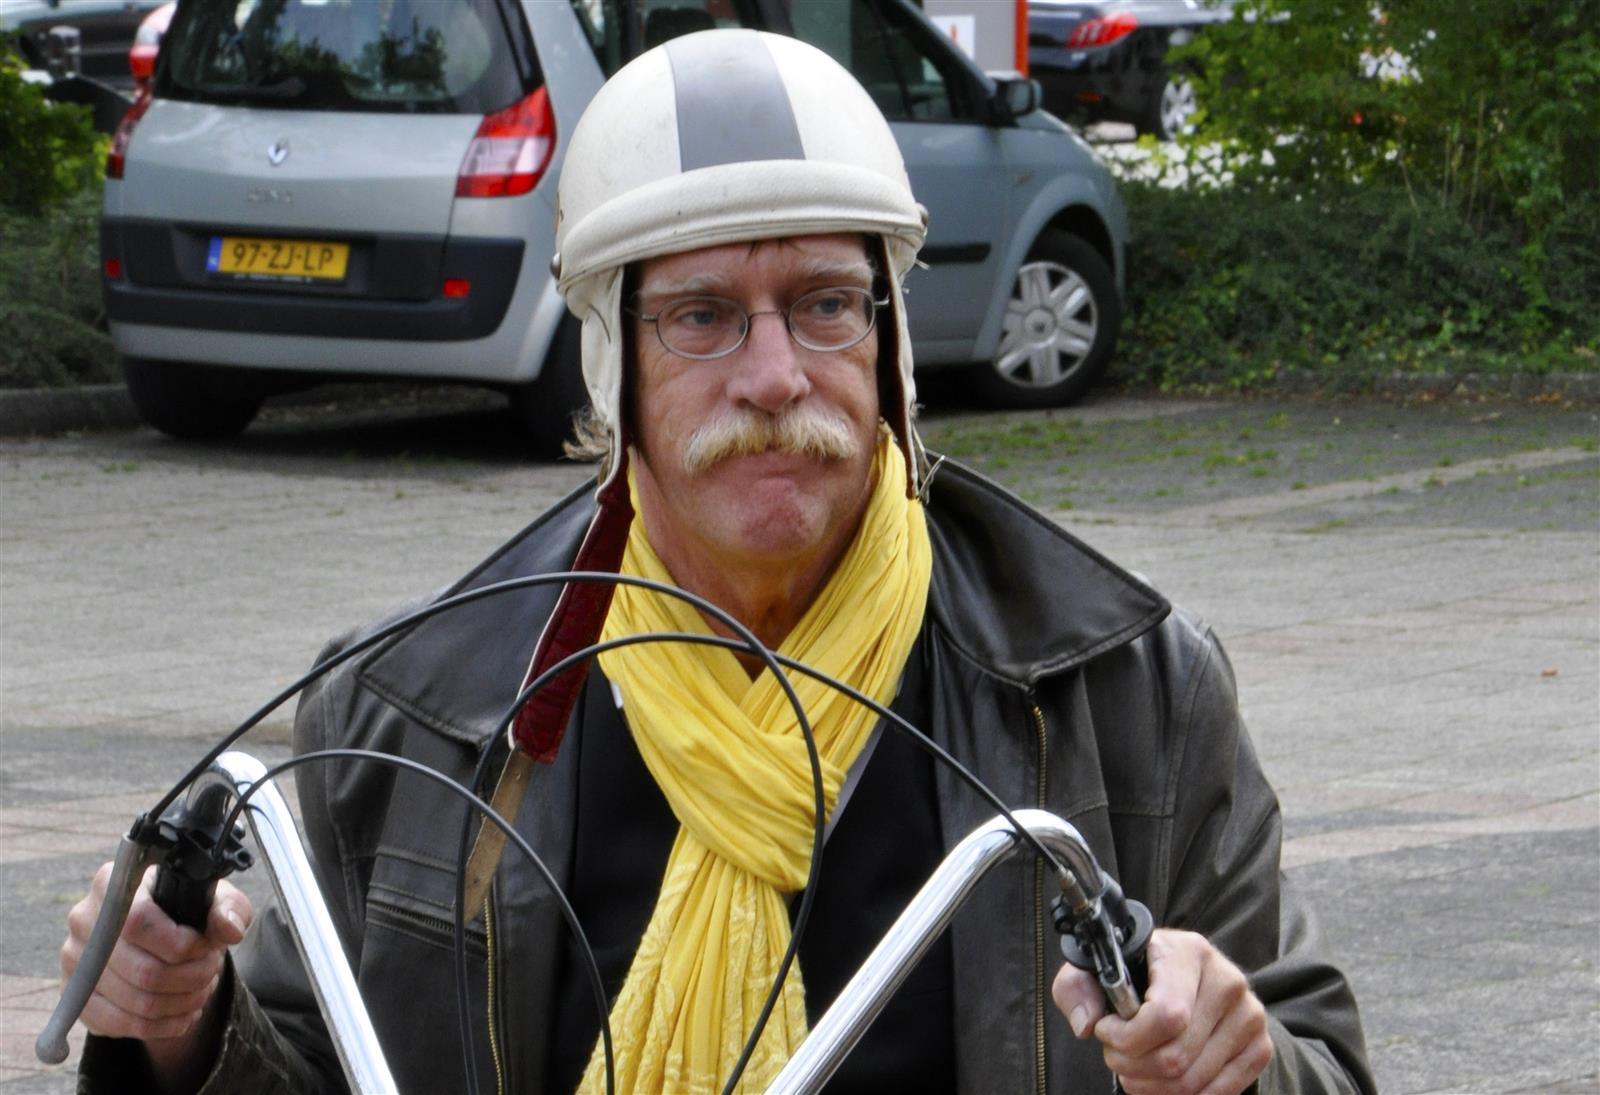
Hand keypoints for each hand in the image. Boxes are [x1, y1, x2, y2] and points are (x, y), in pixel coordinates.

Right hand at [62, 862, 251, 1088]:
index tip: (206, 946)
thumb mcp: (215, 900)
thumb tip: (229, 930)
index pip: (139, 922)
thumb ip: (227, 909)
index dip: (181, 943)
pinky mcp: (78, 997)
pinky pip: (122, 1025)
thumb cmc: (188, 911)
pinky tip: (185, 1012)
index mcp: (113, 883)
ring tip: (202, 989)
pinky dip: (164, 1025)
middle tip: (211, 971)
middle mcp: (84, 920)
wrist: (159, 936)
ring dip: (183, 1002)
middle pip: (142, 970)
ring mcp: (75, 962)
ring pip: (137, 1002)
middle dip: (191, 978)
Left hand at [1052, 928, 1271, 1094]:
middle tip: (1116, 1056)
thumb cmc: (1137, 975)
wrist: (1188, 978)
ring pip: (1192, 1081)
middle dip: (1131, 1066)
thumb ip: (1077, 988)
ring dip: (1151, 1086)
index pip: (1166, 1015)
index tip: (1106, 1031)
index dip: (1128, 1037)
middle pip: (1175, 1056)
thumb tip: (1087, 1024)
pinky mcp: (1260, 1046)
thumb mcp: (1097, 969)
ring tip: (1135, 1068)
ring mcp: (1249, 1015)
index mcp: (1187, 952)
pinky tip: (1162, 1080)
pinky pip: (1219, 1094)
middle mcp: (1226, 981)